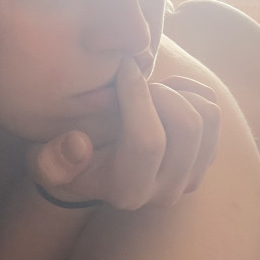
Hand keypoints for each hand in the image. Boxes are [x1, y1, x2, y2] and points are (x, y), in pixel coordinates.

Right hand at [26, 58, 220, 210]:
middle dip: (161, 91)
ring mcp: (191, 176)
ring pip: (208, 116)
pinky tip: (163, 95)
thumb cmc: (66, 158)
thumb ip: (53, 159)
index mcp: (128, 191)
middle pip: (188, 126)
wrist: (94, 170)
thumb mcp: (45, 161)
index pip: (149, 141)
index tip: (123, 68)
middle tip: (135, 82)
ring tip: (149, 90)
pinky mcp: (206, 158)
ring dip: (179, 91)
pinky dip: (192, 91)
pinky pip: (214, 109)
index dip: (138, 95)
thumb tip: (80, 145)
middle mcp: (166, 191)